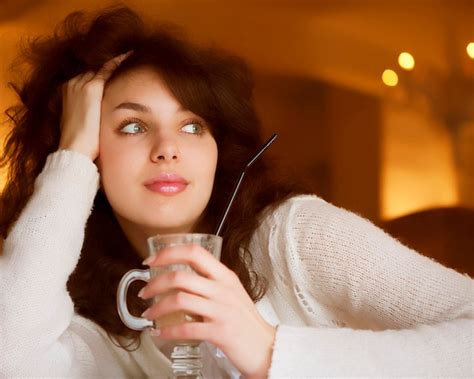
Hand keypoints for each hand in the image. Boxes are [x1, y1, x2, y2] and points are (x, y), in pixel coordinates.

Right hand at [58, 52, 130, 160]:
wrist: (74, 148)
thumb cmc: (80, 143)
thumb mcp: (81, 124)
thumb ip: (89, 115)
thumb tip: (100, 120)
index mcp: (67, 91)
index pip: (87, 76)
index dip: (100, 73)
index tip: (114, 70)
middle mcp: (72, 83)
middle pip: (93, 68)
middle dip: (108, 65)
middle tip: (127, 57)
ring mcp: (81, 84)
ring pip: (101, 66)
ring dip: (115, 61)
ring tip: (131, 54)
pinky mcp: (92, 88)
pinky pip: (108, 68)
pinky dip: (119, 61)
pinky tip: (130, 55)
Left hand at [139, 245, 275, 378]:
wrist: (265, 347)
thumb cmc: (245, 320)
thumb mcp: (231, 292)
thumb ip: (210, 281)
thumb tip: (180, 276)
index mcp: (225, 276)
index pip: (194, 252)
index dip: (169, 253)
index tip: (151, 261)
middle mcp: (223, 289)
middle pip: (181, 276)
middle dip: (155, 283)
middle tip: (145, 292)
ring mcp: (222, 310)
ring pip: (180, 300)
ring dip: (157, 308)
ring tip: (149, 315)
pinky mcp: (220, 332)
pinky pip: (186, 328)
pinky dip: (168, 331)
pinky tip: (160, 333)